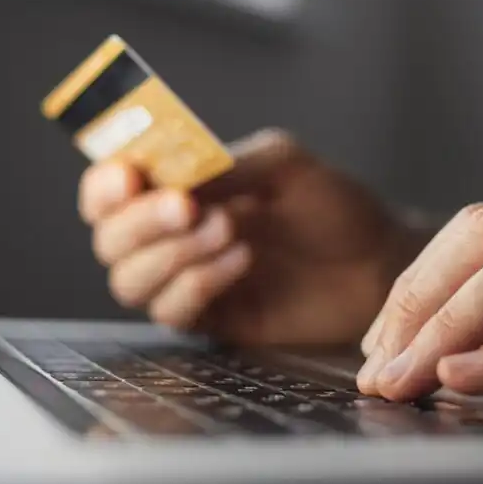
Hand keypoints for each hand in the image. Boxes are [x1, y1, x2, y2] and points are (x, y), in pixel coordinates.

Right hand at [78, 128, 427, 345]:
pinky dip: (197, 283)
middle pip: (108, 239)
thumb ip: (224, 167)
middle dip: (140, 221)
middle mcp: (172, 237)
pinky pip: (171, 312)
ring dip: (170, 254)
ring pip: (128, 280)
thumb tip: (170, 176)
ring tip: (229, 230)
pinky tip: (241, 261)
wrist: (377, 261)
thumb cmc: (332, 205)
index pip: (109, 191)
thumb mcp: (281, 163)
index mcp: (179, 189)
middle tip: (188, 206)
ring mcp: (188, 281)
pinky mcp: (211, 321)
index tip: (131, 177)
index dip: (105, 186)